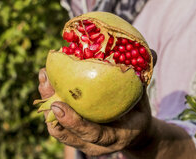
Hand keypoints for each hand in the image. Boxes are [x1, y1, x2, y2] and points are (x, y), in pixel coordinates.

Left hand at [38, 68, 152, 155]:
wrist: (132, 132)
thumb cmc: (136, 114)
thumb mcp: (143, 100)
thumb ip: (143, 80)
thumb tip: (151, 52)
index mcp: (113, 137)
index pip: (91, 134)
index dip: (74, 123)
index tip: (59, 106)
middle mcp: (93, 143)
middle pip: (66, 133)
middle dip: (51, 111)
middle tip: (47, 83)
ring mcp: (81, 140)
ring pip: (57, 127)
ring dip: (47, 103)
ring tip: (44, 77)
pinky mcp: (74, 133)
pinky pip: (57, 121)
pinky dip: (49, 102)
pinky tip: (49, 81)